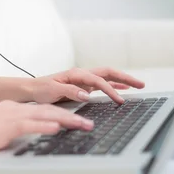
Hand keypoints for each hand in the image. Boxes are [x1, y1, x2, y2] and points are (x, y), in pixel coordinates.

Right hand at [0, 100, 93, 154]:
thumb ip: (6, 129)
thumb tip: (17, 136)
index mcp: (9, 110)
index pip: (40, 109)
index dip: (61, 113)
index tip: (76, 118)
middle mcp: (12, 110)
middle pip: (48, 110)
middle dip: (71, 115)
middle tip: (89, 122)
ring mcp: (8, 117)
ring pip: (44, 115)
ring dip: (67, 119)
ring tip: (85, 124)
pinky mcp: (4, 127)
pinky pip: (29, 124)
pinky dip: (46, 124)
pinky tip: (58, 126)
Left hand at [30, 67, 145, 103]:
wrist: (32, 89)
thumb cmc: (41, 89)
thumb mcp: (53, 91)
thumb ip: (70, 91)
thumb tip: (87, 94)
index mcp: (76, 73)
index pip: (98, 80)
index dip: (110, 89)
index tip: (119, 100)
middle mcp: (81, 74)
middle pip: (108, 72)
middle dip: (125, 77)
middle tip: (141, 84)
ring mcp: (83, 79)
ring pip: (107, 77)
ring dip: (123, 80)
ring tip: (139, 85)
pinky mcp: (83, 86)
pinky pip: (102, 84)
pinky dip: (114, 85)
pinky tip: (124, 88)